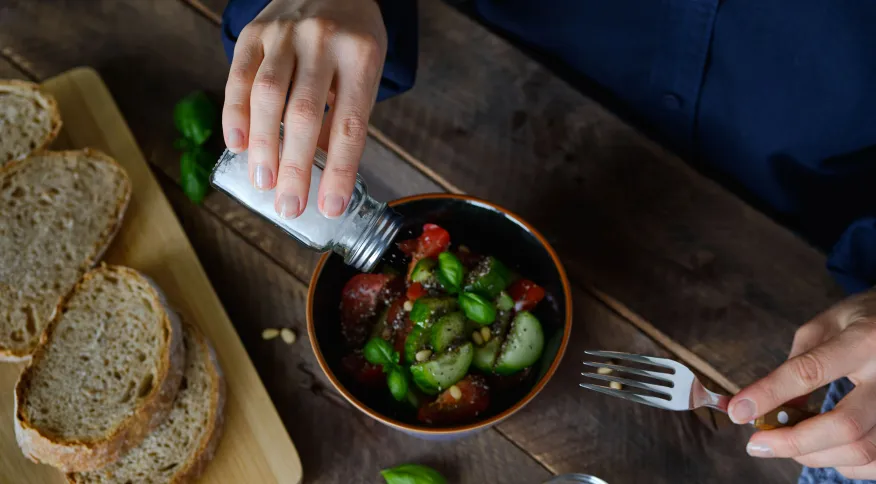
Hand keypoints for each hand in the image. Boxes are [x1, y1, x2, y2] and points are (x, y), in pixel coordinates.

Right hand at [222, 0, 385, 218]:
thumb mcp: (365, 71)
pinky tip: (238, 145)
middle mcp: (322, 41)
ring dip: (263, 146)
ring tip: (262, 183)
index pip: (349, 124)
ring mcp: (285, 33)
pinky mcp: (255, 31)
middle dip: (294, 167)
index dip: (339, 170)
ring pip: (267, 96)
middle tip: (289, 206)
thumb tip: (320, 171)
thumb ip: (343, 115)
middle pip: (304, 113)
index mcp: (360, 56)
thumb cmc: (352, 38)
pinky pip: (239, 76)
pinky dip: (235, 114)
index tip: (330, 207)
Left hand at [728, 289, 875, 479]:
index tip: (738, 412)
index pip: (810, 373)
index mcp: (863, 341)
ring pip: (862, 450)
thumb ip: (798, 362)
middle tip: (757, 444)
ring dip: (815, 455)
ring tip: (785, 444)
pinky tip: (821, 449)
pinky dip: (843, 463)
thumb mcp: (827, 325)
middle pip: (844, 426)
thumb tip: (765, 405)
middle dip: (793, 442)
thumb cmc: (863, 318)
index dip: (770, 395)